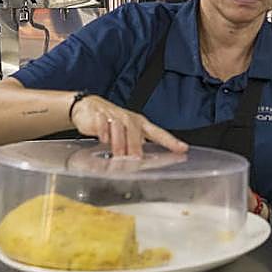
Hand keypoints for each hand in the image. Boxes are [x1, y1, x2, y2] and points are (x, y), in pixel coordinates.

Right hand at [69, 94, 187, 157]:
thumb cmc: (113, 122)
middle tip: (137, 160)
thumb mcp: (128, 133)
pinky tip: (103, 140)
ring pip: (119, 129)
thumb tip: (144, 163)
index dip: (170, 141)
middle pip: (135, 132)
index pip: (159, 133)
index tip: (183, 149)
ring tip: (119, 156)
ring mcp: (114, 116)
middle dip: (136, 146)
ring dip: (119, 144)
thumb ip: (137, 146)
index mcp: (141, 124)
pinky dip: (103, 132)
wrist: (89, 107)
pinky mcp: (99, 115)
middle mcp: (130, 119)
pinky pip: (102, 124)